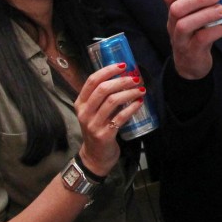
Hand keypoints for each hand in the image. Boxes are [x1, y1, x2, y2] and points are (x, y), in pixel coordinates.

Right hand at [74, 62, 145, 176]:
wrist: (94, 156)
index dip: (108, 71)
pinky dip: (132, 108)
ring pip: (113, 101)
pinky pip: (120, 117)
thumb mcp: (93, 111)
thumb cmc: (97, 128)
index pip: (92, 81)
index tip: (123, 65)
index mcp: (80, 103)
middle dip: (121, 81)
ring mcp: (93, 124)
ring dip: (129, 93)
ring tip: (140, 89)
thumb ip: (102, 97)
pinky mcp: (104, 134)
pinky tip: (139, 102)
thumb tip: (123, 76)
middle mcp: (84, 112)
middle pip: (103, 89)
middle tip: (135, 78)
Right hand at [163, 0, 221, 79]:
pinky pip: (200, 40)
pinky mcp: (191, 52)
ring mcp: (180, 39)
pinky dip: (214, 32)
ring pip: (184, 25)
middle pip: (176, 8)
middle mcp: (173, 23)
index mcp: (175, 10)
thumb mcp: (204, 11)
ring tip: (221, 10)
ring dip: (205, 15)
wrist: (192, 63)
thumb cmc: (198, 31)